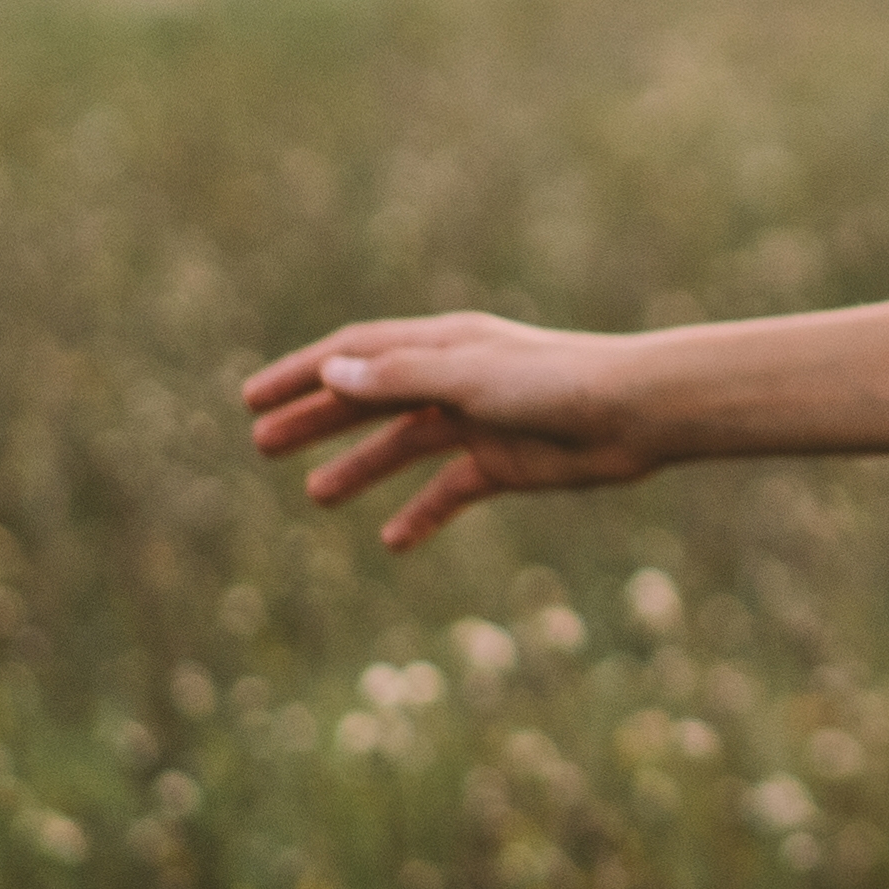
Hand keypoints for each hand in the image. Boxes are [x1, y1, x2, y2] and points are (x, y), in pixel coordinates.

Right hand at [242, 314, 656, 552]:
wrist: (636, 413)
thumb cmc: (555, 382)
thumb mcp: (466, 379)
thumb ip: (399, 379)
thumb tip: (331, 375)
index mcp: (442, 346)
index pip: (356, 354)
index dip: (302, 374)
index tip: (252, 399)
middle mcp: (455, 379)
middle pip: (371, 399)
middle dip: (317, 420)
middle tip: (262, 446)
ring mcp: (479, 422)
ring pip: (404, 447)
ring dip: (360, 468)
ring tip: (316, 496)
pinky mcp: (506, 464)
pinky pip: (451, 491)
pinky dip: (422, 513)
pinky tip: (394, 542)